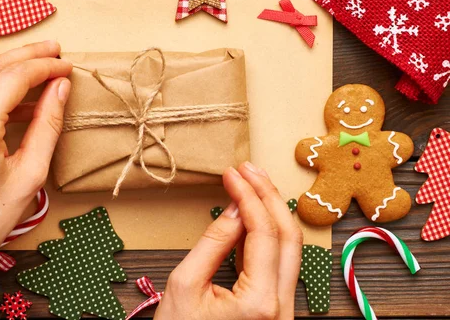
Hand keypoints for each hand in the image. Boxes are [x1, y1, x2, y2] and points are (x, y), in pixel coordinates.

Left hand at [0, 41, 71, 319]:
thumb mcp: (28, 177)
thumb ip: (46, 126)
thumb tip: (61, 89)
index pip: (15, 76)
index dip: (45, 66)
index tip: (66, 65)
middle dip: (28, 55)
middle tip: (55, 51)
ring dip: (8, 70)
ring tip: (38, 71)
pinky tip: (12, 99)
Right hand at [155, 162, 302, 319]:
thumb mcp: (185, 286)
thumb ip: (214, 243)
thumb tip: (235, 207)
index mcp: (260, 303)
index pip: (263, 232)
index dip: (248, 195)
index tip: (231, 173)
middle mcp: (282, 308)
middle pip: (289, 236)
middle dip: (268, 195)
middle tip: (248, 169)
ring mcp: (283, 311)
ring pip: (289, 249)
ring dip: (271, 211)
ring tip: (251, 183)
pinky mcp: (276, 310)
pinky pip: (279, 263)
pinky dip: (267, 234)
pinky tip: (251, 214)